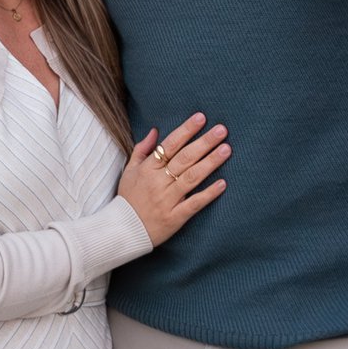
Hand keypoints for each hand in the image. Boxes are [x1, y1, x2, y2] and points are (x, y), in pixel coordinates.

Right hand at [119, 114, 229, 246]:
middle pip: (184, 158)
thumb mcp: (129, 171)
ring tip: (226, 150)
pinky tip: (223, 184)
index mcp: (148, 169)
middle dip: (204, 143)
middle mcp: (158, 182)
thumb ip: (142, 150)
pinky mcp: (174, 217)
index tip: (201, 118)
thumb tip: (154, 131)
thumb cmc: (128, 198)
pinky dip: (208, 194)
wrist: (122, 230)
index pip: (169, 145)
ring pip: (191, 178)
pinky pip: (194, 204)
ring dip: (210, 163)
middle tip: (222, 130)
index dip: (186, 131)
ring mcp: (167, 200)